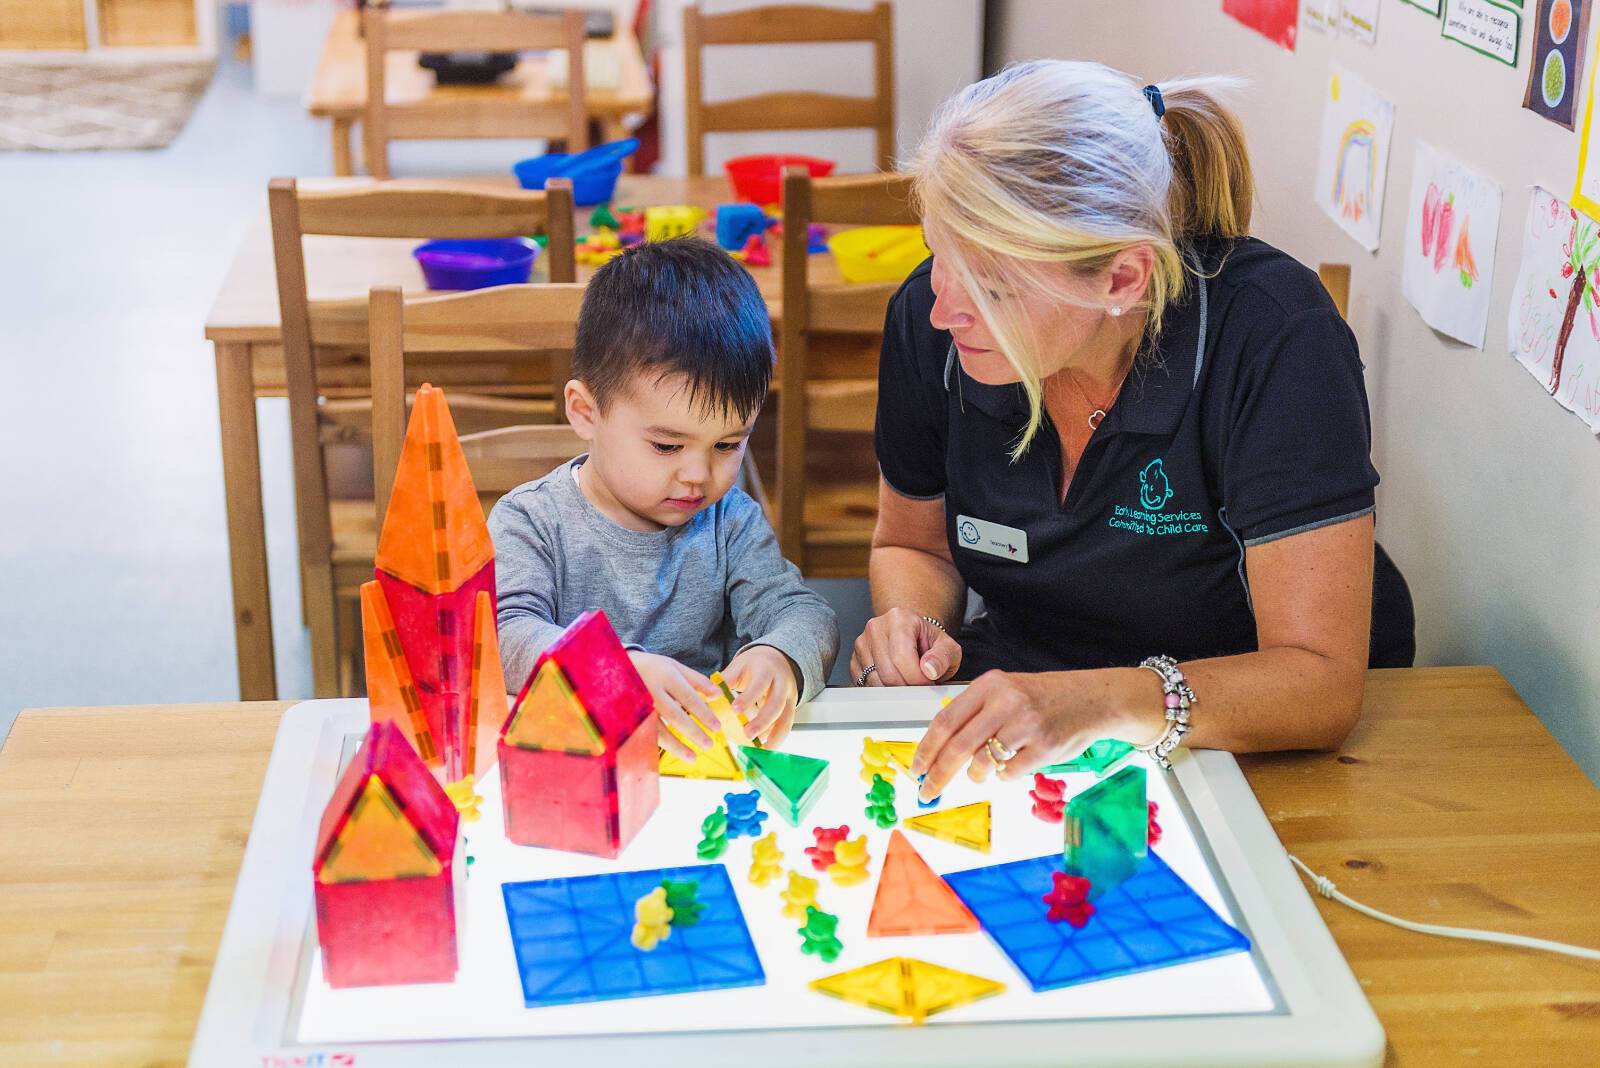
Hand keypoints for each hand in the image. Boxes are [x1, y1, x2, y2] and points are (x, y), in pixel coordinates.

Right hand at [628, 651, 715, 760]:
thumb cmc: (652, 668)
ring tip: (693, 757)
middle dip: (693, 732)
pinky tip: (671, 754)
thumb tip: (718, 695)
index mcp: (665, 675)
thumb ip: (697, 680)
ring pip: (658, 729)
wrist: (614, 667)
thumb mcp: (674, 667)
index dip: (704, 713)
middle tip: (709, 744)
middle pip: (675, 715)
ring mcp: (638, 705)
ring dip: (676, 746)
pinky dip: (659, 746)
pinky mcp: (629, 717)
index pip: (688, 697)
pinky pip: (645, 735)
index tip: (716, 727)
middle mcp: (651, 690)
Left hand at [724, 645, 798, 747]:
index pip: (759, 684)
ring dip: (773, 734)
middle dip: (762, 721)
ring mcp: (789, 696)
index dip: (748, 698)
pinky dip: (778, 737)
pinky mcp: (791, 707)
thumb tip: (708, 695)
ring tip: (760, 748)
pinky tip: (767, 748)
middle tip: (747, 734)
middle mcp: (781, 683)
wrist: (777, 658)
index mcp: (766, 670)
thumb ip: (726, 679)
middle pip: (776, 703)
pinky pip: (787, 724)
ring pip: (785, 716)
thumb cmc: (755, 664)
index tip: (735, 709)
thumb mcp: (740, 666)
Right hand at [849, 608, 961, 686]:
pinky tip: (895, 683)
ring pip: (875, 682)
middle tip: (920, 687)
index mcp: (899, 619)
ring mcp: (862, 644)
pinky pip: (865, 685)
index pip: (902, 658)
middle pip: (887, 673)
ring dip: (894, 691)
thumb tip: (929, 670)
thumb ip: (943, 658)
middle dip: (907, 688)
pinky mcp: (854, 661)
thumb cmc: (928, 642)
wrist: (913, 636)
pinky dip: (881, 691)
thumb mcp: (947, 647)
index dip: (918, 679)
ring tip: (909, 682)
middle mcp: (876, 628)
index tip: (929, 684)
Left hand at [910, 669, 1118, 801]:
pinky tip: (1011, 765)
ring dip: (975, 775)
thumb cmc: (1043, 698)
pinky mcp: (1045, 746)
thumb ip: (974, 711)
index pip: (946, 721)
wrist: (1091, 699)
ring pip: (982, 762)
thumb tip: (937, 747)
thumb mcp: (1005, 690)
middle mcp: (1006, 701)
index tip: (916, 767)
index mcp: (990, 685)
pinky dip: (1004, 775)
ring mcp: (1027, 724)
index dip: (926, 748)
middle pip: (958, 746)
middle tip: (928, 790)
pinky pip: (1010, 773)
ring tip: (980, 773)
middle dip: (938, 774)